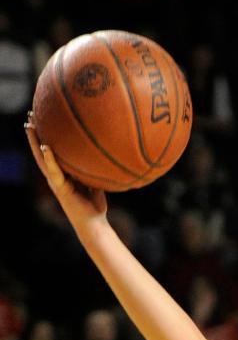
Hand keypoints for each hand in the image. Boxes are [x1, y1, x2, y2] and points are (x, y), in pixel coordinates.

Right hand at [25, 113, 108, 235]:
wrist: (94, 224)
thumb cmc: (95, 205)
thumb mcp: (95, 182)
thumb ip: (93, 169)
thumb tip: (104, 152)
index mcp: (62, 174)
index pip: (50, 151)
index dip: (45, 136)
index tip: (42, 118)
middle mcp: (55, 176)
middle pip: (40, 151)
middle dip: (34, 134)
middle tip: (30, 115)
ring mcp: (56, 182)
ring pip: (41, 159)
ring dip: (35, 142)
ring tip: (30, 126)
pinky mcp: (60, 189)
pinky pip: (54, 171)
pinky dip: (50, 159)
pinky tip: (46, 147)